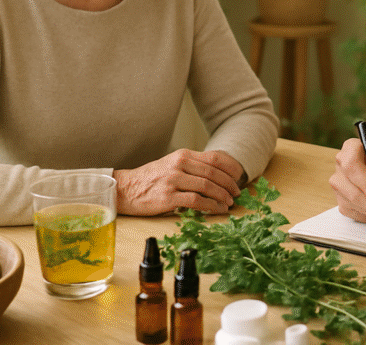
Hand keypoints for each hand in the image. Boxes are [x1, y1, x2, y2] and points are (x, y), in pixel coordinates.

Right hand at [114, 149, 244, 215]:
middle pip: (214, 173)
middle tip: (237, 194)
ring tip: (228, 203)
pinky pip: (196, 201)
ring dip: (222, 196)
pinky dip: (211, 206)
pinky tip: (217, 210)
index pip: (215, 158)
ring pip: (208, 186)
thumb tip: (217, 173)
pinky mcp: (168, 197)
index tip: (239, 179)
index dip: (231, 169)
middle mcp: (180, 164)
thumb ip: (192, 166)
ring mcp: (174, 180)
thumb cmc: (151, 179)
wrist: (126, 188)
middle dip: (229, 185)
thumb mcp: (172, 165)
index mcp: (183, 155)